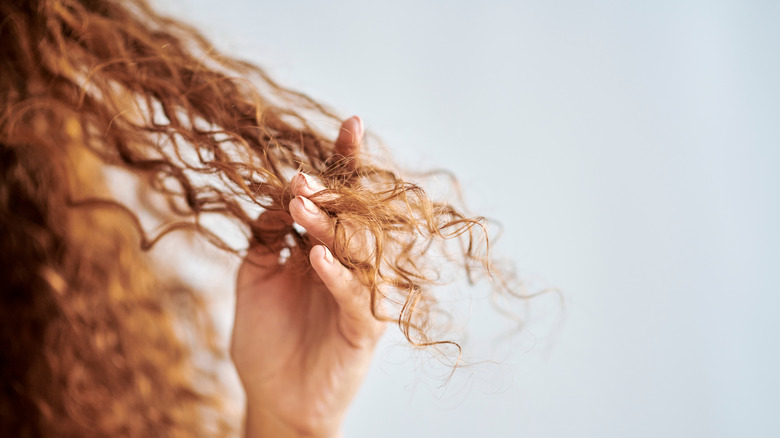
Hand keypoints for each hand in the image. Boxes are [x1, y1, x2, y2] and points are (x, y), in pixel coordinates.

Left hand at [231, 116, 384, 437]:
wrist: (276, 397)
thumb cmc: (268, 338)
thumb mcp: (256, 275)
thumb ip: (267, 233)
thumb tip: (275, 190)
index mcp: (328, 247)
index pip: (340, 198)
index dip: (346, 161)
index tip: (350, 123)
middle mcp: (351, 265)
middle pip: (355, 216)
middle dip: (331, 192)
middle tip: (301, 179)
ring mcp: (361, 294)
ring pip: (358, 250)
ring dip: (330, 226)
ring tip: (302, 206)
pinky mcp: (364, 327)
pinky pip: (355, 295)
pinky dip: (336, 274)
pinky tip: (315, 255)